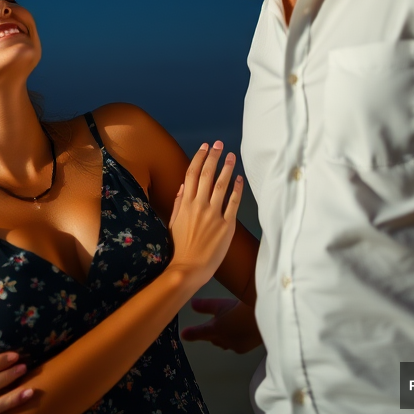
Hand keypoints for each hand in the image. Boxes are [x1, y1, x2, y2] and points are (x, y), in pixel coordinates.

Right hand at [168, 142, 242, 287]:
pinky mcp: (226, 225)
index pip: (192, 174)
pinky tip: (240, 179)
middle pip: (207, 175)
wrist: (188, 268)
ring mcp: (214, 214)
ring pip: (221, 185)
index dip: (199, 158)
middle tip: (220, 144)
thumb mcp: (173, 222)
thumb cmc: (179, 247)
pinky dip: (237, 189)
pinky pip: (233, 203)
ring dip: (227, 168)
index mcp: (185, 203)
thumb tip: (183, 185)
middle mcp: (199, 205)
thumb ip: (179, 203)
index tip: (205, 146)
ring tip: (232, 156)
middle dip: (214, 157)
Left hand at [182, 297, 262, 352]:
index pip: (201, 333)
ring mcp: (236, 345)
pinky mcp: (246, 347)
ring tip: (226, 327)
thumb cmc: (241, 309)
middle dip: (211, 334)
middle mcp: (224, 341)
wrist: (266, 320)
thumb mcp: (222, 303)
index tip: (183, 335)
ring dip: (223, 337)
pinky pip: (236, 344)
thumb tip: (191, 304)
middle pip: (215, 339)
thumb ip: (206, 305)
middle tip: (210, 326)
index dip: (193, 333)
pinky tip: (239, 331)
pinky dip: (235, 338)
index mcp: (216, 329)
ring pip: (225, 342)